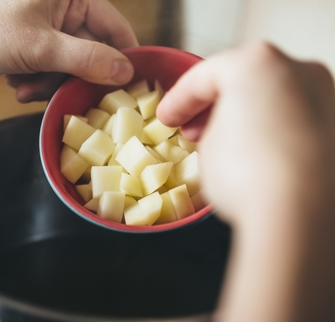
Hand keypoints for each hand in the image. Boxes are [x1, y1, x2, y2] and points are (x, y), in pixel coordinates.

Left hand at [0, 0, 137, 100]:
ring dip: (52, 85)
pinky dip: (37, 86)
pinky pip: (49, 76)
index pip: (115, 27)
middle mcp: (62, 13)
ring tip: (27, 87)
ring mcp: (45, 34)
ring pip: (70, 70)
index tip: (128, 87)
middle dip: (76, 78)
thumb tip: (126, 71)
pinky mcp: (30, 52)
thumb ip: (87, 58)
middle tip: (66, 94)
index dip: (124, 58)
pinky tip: (16, 85)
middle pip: (93, 54)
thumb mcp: (40, 45)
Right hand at [157, 42, 334, 321]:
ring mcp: (327, 97)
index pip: (204, 77)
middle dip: (213, 107)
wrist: (300, 216)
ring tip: (223, 146)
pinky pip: (295, 120)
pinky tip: (257, 155)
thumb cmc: (248, 174)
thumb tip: (225, 133)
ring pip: (272, 99)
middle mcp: (300, 68)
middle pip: (243, 82)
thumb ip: (212, 126)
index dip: (177, 100)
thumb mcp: (207, 146)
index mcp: (257, 61)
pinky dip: (273, 131)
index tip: (165, 119)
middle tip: (190, 130)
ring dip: (244, 118)